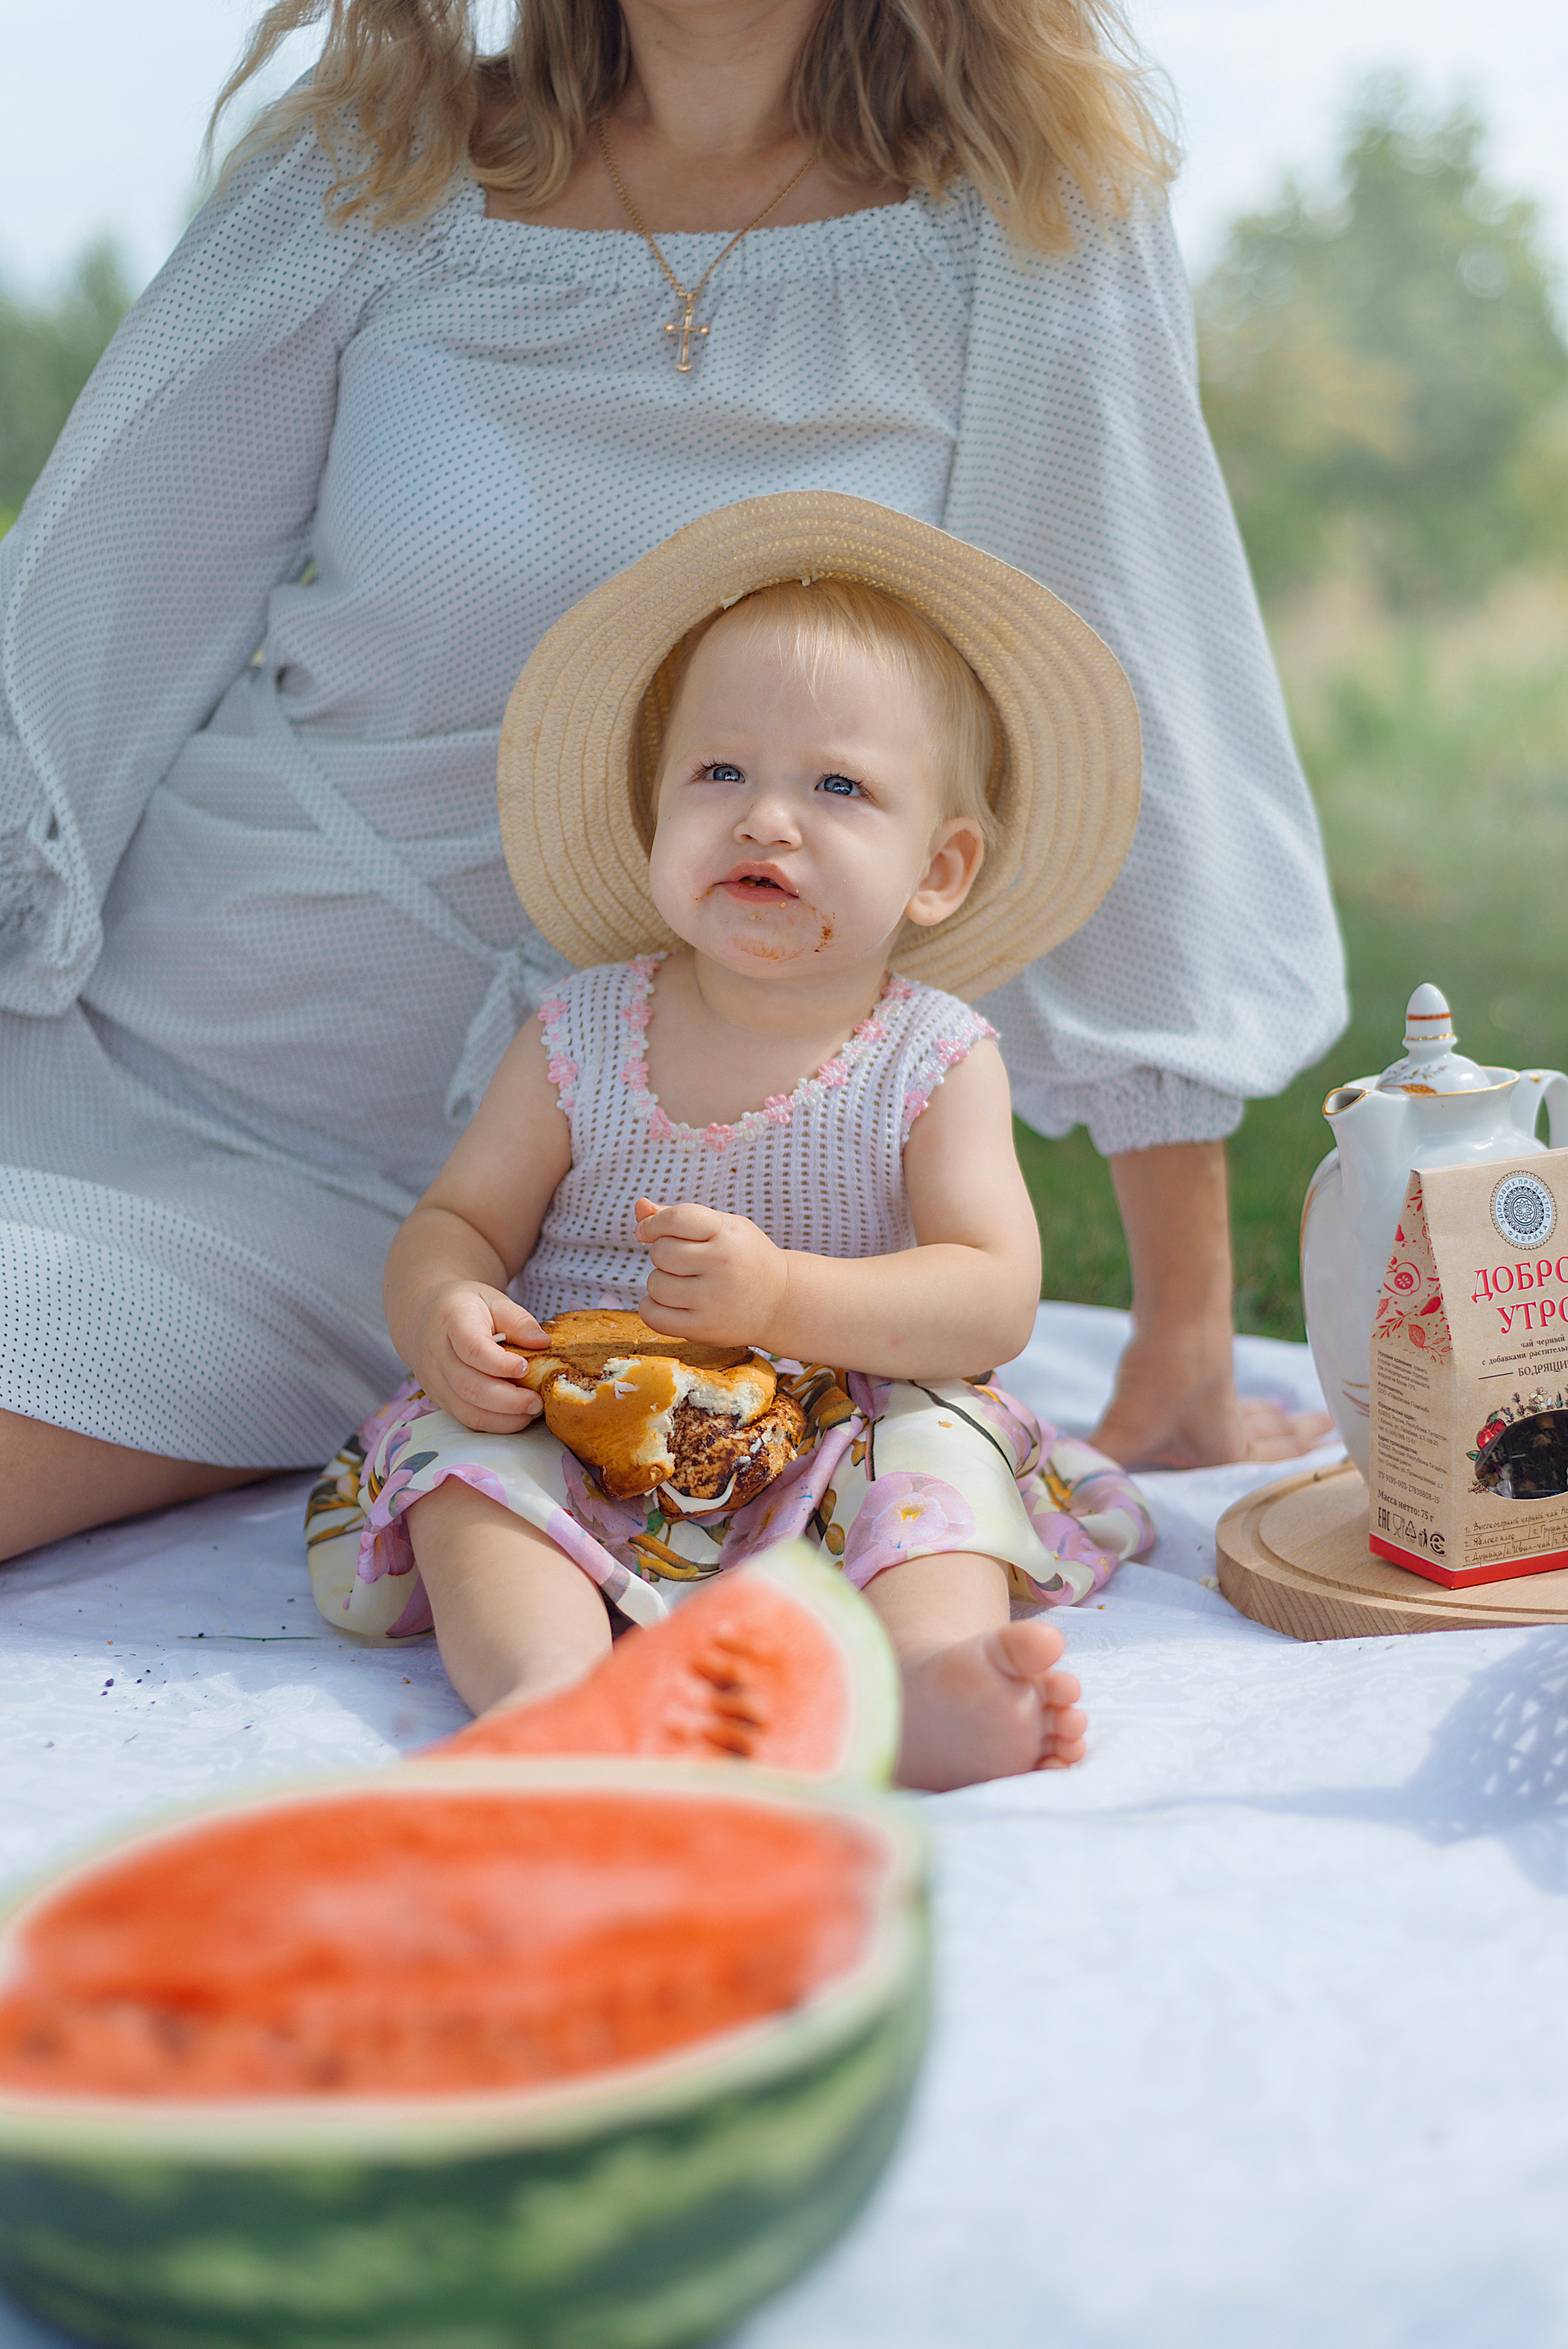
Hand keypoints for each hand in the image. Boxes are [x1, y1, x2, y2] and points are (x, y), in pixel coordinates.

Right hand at [407, 1281, 548, 1433]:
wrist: (423, 1316)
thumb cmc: (465, 1307)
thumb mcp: (494, 1301)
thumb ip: (518, 1320)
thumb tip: (543, 1342)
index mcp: (452, 1322)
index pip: (472, 1349)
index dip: (500, 1364)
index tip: (525, 1367)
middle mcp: (437, 1354)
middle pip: (470, 1387)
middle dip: (509, 1401)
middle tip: (537, 1401)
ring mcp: (434, 1380)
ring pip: (467, 1410)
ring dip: (503, 1419)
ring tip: (530, 1412)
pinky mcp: (439, 1398)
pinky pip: (465, 1418)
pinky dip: (493, 1423)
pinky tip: (514, 1417)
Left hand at [634, 1196, 787, 1345]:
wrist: (781, 1303)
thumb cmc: (743, 1258)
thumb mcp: (722, 1228)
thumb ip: (679, 1217)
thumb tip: (639, 1207)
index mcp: (728, 1232)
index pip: (676, 1218)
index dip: (652, 1224)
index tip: (646, 1231)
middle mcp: (722, 1264)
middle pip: (661, 1252)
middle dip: (663, 1255)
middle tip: (685, 1263)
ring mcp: (713, 1299)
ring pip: (655, 1284)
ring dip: (660, 1283)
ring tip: (684, 1284)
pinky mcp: (704, 1329)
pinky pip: (652, 1315)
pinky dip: (652, 1308)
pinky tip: (670, 1303)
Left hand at [1089, 1325, 1335, 1470]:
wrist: (1178, 1307)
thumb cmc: (1163, 1374)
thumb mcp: (1125, 1430)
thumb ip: (1095, 1464)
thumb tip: (1060, 1488)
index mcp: (1224, 1452)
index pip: (1267, 1474)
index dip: (1295, 1476)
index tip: (1331, 1476)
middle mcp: (1233, 1429)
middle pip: (1278, 1442)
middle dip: (1303, 1448)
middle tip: (1336, 1445)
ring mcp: (1224, 1399)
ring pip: (1264, 1417)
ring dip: (1286, 1425)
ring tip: (1310, 1424)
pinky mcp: (1209, 1374)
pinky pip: (1243, 1399)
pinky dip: (1260, 1406)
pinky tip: (1260, 1404)